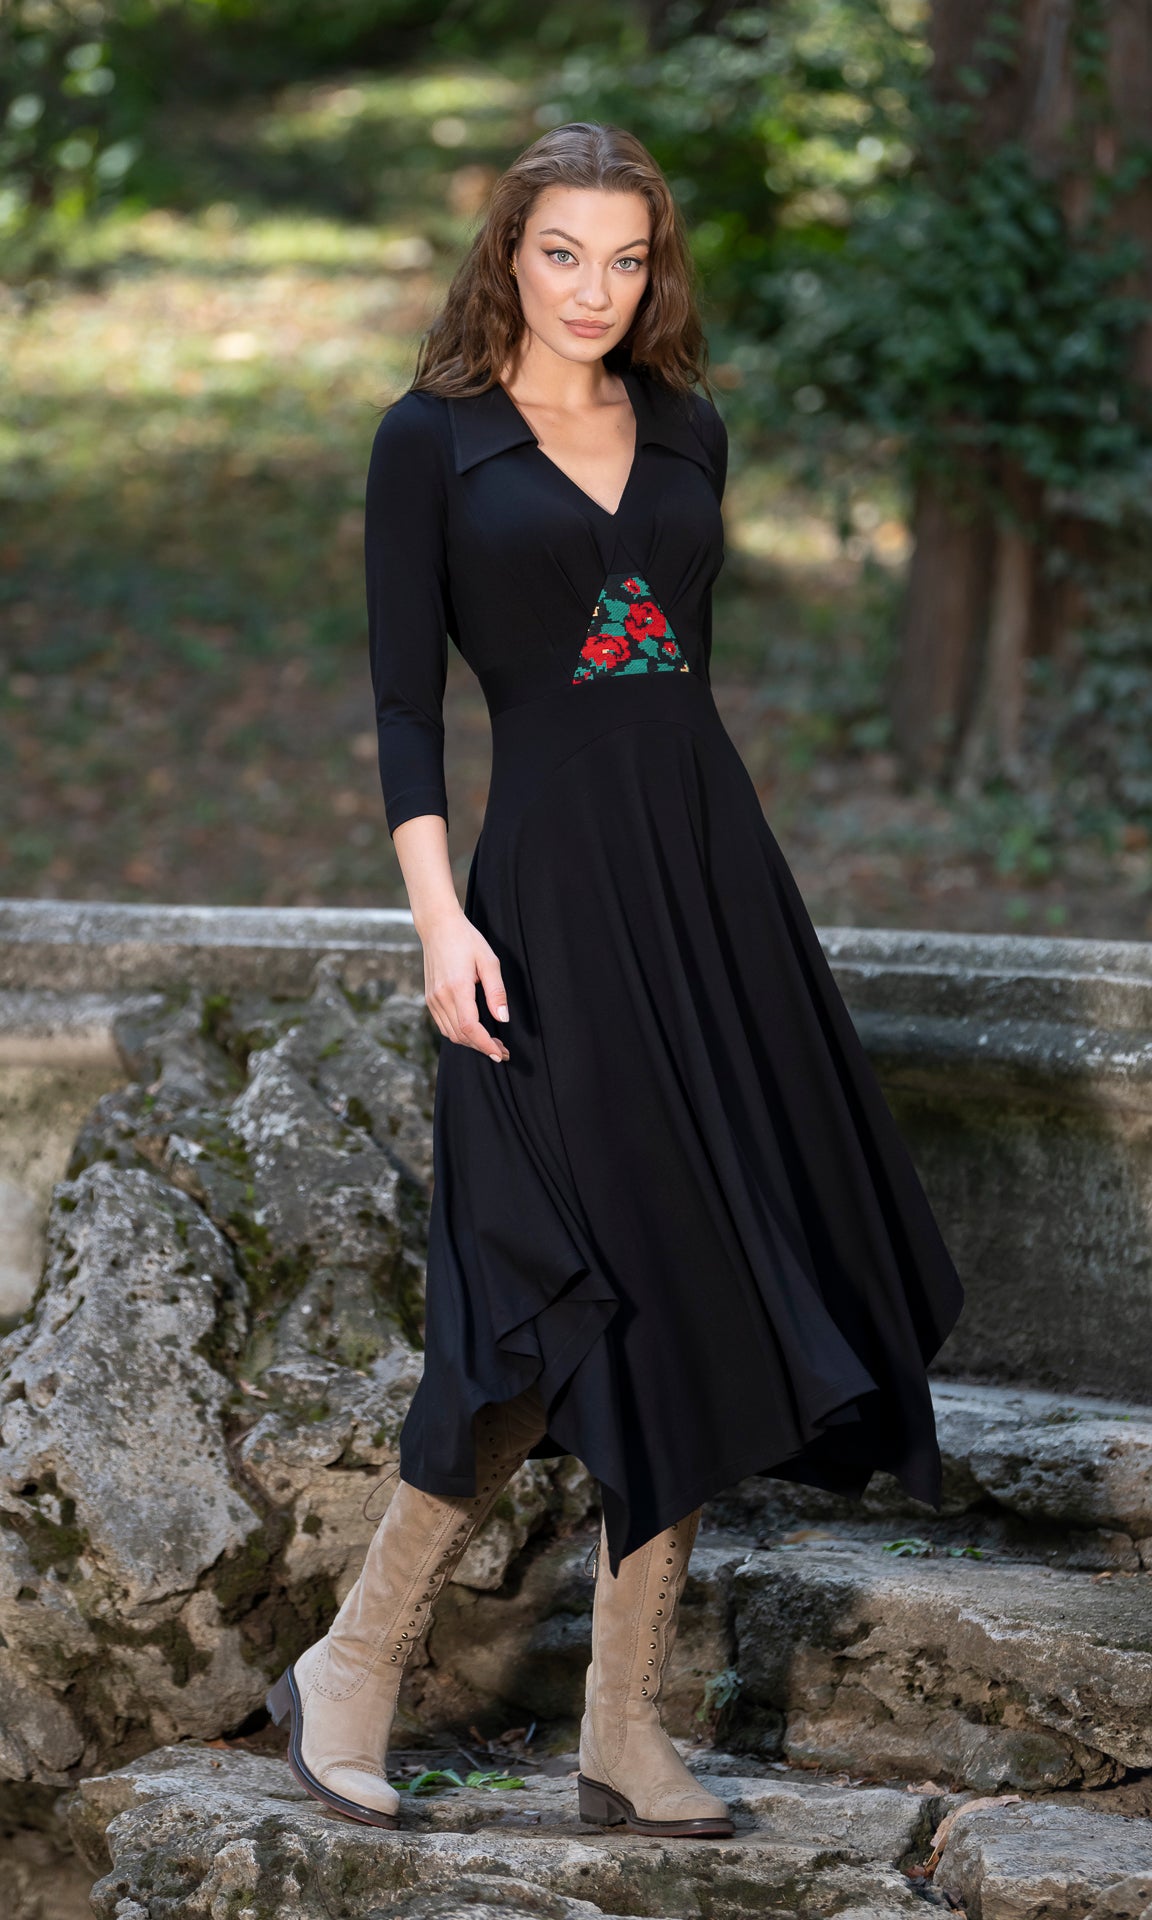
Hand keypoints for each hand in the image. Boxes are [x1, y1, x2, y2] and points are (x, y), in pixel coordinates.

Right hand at [419, 907, 510, 1060]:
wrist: (438, 927)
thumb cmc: (466, 940)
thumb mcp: (489, 961)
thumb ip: (496, 992)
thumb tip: (503, 1019)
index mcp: (457, 988)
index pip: (470, 1027)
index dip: (485, 1044)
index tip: (500, 1053)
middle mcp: (441, 997)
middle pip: (461, 1035)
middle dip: (482, 1047)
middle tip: (503, 1050)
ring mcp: (432, 999)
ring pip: (451, 1033)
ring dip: (471, 1042)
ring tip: (491, 1043)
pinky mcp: (429, 998)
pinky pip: (444, 1025)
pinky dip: (459, 1034)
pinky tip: (474, 1032)